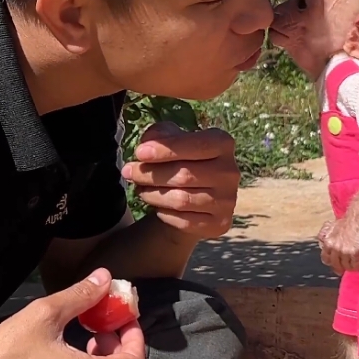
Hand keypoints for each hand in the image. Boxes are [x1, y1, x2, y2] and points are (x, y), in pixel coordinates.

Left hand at [121, 121, 238, 240]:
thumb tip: (147, 145)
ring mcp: (228, 200)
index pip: (196, 145)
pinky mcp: (220, 223)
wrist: (192, 197)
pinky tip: (155, 205)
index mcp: (223, 143)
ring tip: (138, 188)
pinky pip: (184, 220)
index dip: (166, 150)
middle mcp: (230, 172)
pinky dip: (163, 213)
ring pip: (181, 200)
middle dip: (150, 173)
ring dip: (152, 194)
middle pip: (184, 175)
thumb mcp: (169, 139)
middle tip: (128, 172)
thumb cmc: (180, 160)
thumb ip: (159, 135)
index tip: (139, 152)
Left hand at [318, 218, 358, 274]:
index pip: (325, 259)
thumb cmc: (348, 220)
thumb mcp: (331, 226)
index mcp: (327, 242)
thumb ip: (326, 235)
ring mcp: (344, 251)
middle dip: (342, 267)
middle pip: (336, 265)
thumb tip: (322, 241)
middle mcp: (334, 248)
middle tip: (349, 267)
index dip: (332, 262)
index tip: (337, 264)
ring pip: (348, 267)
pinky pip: (357, 265)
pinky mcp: (355, 253)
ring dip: (354, 267)